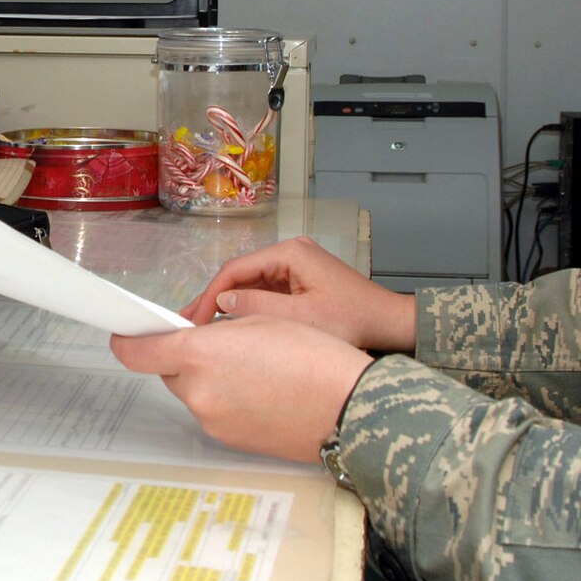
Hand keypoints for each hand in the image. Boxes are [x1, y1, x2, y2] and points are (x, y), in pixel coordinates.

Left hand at [109, 316, 370, 461]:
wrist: (349, 408)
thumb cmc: (312, 356)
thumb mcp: (259, 322)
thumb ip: (213, 330)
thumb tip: (193, 336)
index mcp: (198, 355)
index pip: (136, 352)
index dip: (128, 341)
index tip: (127, 334)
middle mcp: (197, 392)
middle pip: (170, 372)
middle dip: (186, 358)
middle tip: (223, 346)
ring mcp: (213, 422)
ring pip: (195, 393)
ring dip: (210, 381)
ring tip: (256, 371)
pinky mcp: (231, 442)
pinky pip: (216, 415)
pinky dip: (228, 403)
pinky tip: (263, 394)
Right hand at [183, 236, 416, 351]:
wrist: (392, 325)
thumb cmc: (353, 321)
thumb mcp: (302, 318)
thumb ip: (258, 308)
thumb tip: (221, 304)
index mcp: (290, 253)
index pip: (236, 269)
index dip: (210, 295)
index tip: (193, 320)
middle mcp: (290, 253)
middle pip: (241, 274)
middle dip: (215, 300)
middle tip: (189, 324)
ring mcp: (296, 266)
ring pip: (252, 284)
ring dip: (230, 305)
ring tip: (205, 328)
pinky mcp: (301, 281)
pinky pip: (267, 292)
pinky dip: (249, 308)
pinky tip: (233, 325)